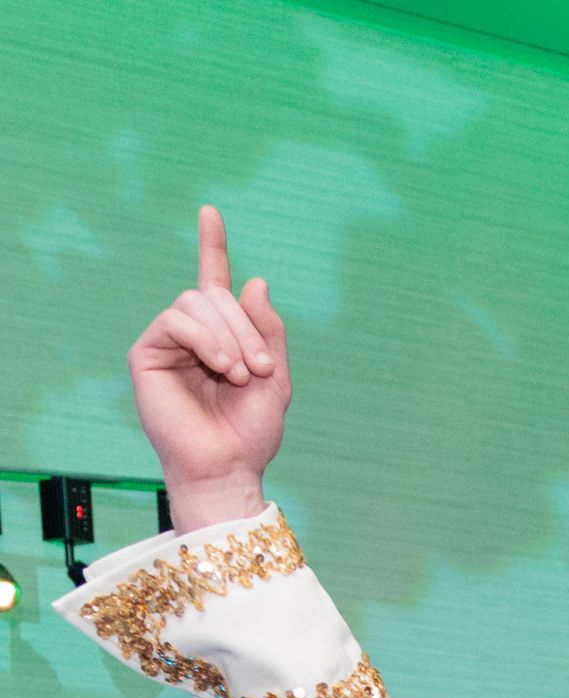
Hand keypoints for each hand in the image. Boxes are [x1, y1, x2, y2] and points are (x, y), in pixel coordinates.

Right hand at [128, 205, 289, 531]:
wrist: (227, 468)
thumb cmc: (249, 434)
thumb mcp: (275, 378)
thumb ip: (268, 330)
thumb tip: (253, 280)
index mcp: (221, 336)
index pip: (212, 281)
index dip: (211, 245)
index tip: (210, 211)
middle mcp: (191, 334)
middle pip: (213, 295)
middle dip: (244, 328)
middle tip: (260, 370)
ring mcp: (167, 342)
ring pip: (195, 305)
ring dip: (227, 337)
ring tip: (240, 376)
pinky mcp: (146, 354)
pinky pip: (174, 321)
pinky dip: (203, 339)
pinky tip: (220, 367)